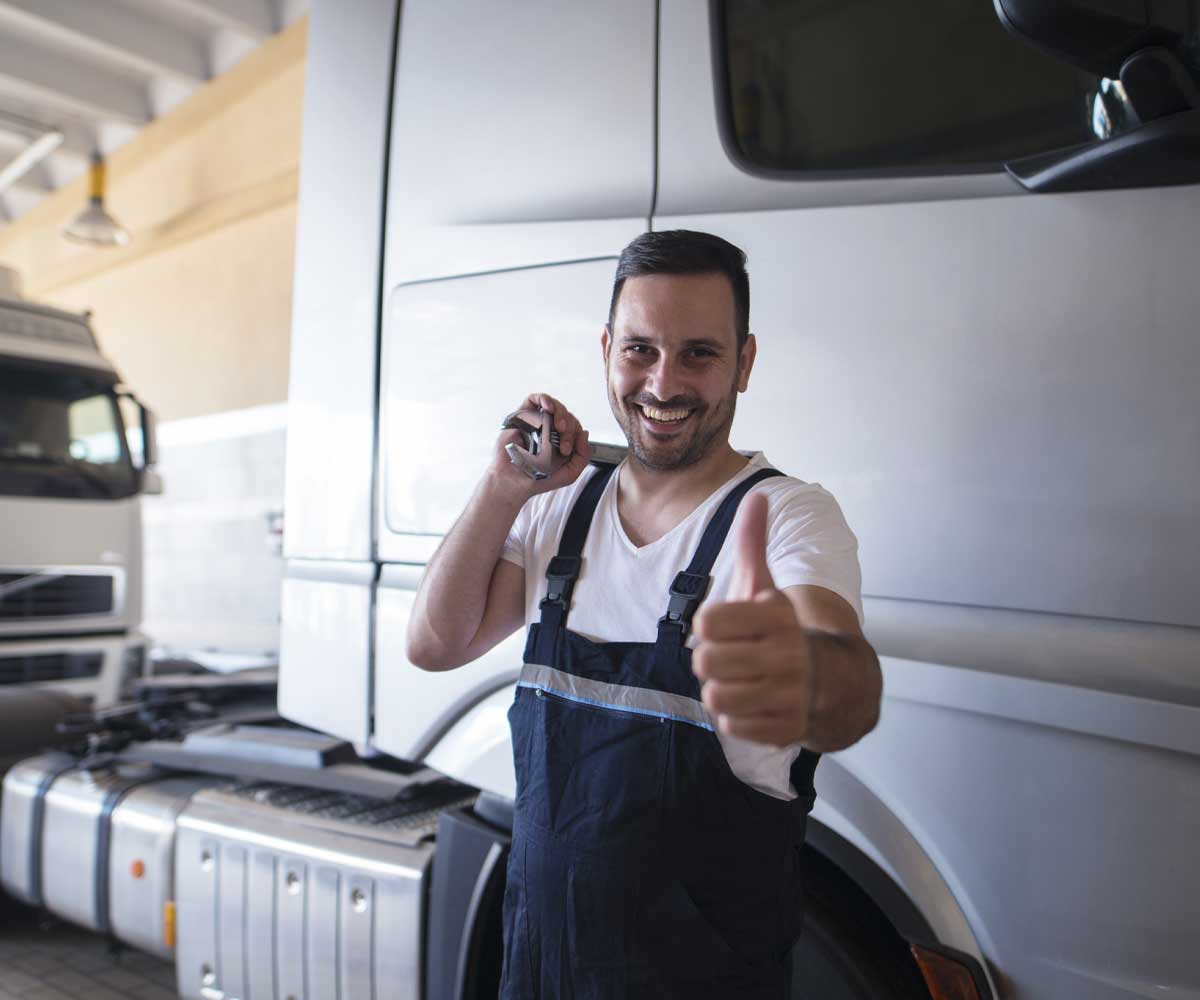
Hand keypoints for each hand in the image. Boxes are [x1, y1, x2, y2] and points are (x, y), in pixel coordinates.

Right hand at [491, 392, 592, 500]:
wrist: (514, 482)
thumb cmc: (539, 479)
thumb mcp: (569, 473)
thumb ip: (583, 456)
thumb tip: (584, 434)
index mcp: (561, 440)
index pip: (575, 428)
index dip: (576, 435)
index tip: (568, 450)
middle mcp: (550, 429)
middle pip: (567, 416)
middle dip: (570, 430)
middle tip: (563, 447)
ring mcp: (536, 422)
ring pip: (554, 406)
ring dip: (561, 413)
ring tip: (560, 427)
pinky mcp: (522, 416)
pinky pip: (534, 399)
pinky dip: (544, 399)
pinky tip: (549, 408)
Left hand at [692, 492, 813, 746]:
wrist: (834, 681)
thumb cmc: (782, 629)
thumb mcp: (766, 585)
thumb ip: (753, 542)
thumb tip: (755, 496)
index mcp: (777, 615)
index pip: (705, 622)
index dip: (708, 625)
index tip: (728, 625)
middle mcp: (788, 655)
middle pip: (705, 662)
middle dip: (710, 660)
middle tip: (730, 656)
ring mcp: (790, 694)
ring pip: (716, 697)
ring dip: (720, 690)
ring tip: (739, 679)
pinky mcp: (787, 727)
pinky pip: (732, 726)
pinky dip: (734, 717)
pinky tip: (752, 702)